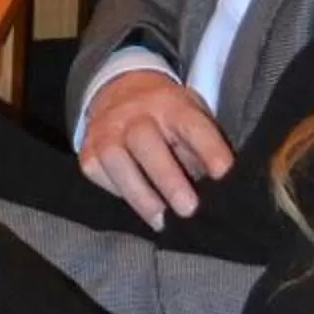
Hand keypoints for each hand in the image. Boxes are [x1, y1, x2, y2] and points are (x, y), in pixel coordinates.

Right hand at [78, 67, 233, 225]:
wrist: (120, 92)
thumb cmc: (168, 118)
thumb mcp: (191, 118)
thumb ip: (202, 150)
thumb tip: (219, 189)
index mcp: (171, 104)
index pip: (191, 124)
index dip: (210, 150)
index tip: (225, 176)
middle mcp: (135, 113)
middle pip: (145, 140)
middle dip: (168, 179)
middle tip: (189, 210)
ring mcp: (106, 129)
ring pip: (115, 158)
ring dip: (140, 194)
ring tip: (162, 222)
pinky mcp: (87, 150)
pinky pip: (97, 171)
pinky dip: (118, 192)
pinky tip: (139, 205)